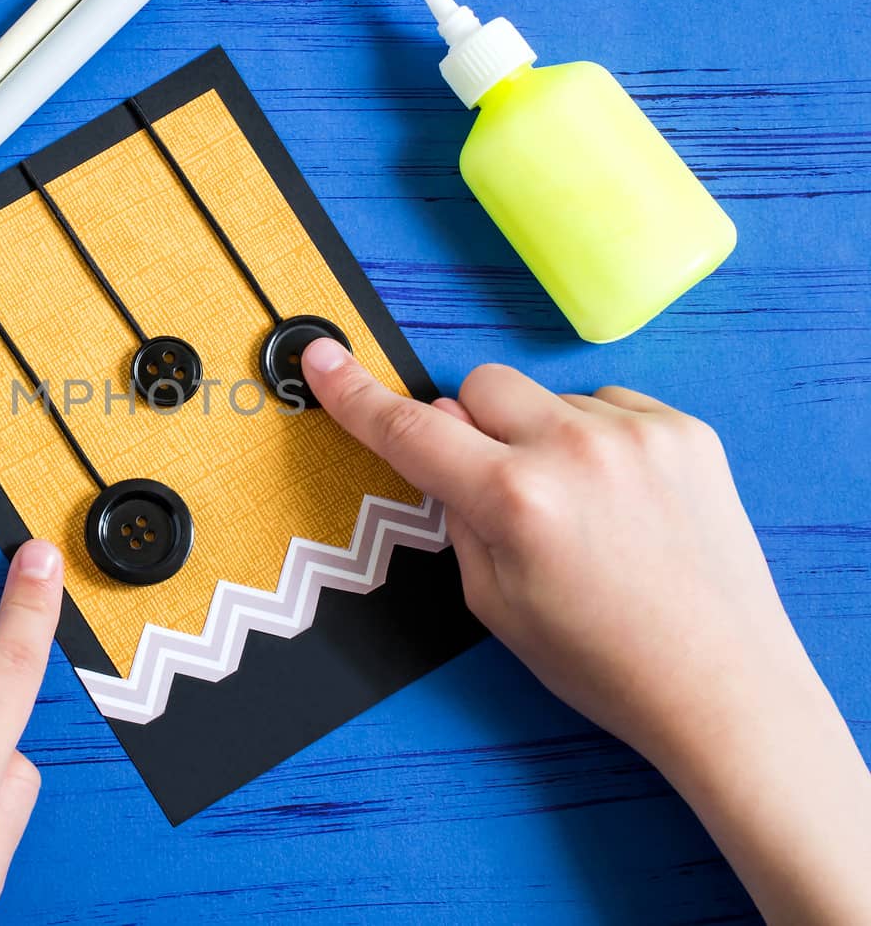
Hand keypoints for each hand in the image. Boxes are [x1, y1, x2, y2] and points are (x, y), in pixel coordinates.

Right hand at [301, 339, 870, 924]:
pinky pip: (608, 405)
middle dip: (471, 426)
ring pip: (547, 398)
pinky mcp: (686, 432)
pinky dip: (597, 441)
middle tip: (496, 488)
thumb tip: (443, 449)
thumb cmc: (603, 661)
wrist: (722, 687)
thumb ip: (457, 514)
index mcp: (515, 500)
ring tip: (581, 513)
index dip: (355, 395)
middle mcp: (575, 450)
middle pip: (480, 387)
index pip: (411, 430)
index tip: (323, 357)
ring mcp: (638, 434)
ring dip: (542, 437)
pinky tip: (620, 502)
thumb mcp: (492, 604)